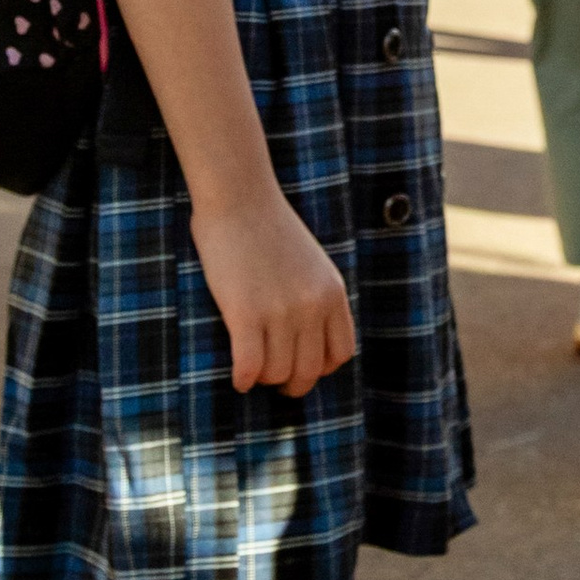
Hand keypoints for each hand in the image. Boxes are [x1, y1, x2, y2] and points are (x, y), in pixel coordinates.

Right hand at [193, 191, 355, 394]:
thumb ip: (316, 296)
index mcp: (332, 293)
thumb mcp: (311, 263)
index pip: (341, 354)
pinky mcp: (246, 313)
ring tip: (253, 371)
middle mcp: (313, 306)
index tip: (301, 365)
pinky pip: (250, 366)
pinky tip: (238, 378)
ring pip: (278, 373)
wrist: (240, 196)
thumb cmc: (268, 226)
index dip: (321, 368)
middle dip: (291, 383)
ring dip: (264, 379)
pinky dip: (243, 379)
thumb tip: (308, 338)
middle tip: (273, 379)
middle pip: (309, 371)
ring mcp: (281, 311)